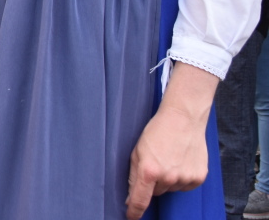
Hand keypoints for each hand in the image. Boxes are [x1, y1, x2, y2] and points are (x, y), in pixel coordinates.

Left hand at [125, 63, 216, 219]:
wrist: (183, 119)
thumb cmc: (158, 131)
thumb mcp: (137, 150)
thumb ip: (133, 174)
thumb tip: (131, 196)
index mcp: (149, 170)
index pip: (140, 200)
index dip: (134, 211)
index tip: (131, 216)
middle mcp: (168, 177)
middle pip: (156, 192)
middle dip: (153, 182)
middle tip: (156, 163)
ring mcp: (185, 178)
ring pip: (171, 189)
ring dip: (168, 179)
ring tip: (169, 158)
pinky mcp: (198, 178)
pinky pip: (185, 186)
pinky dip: (181, 177)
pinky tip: (180, 161)